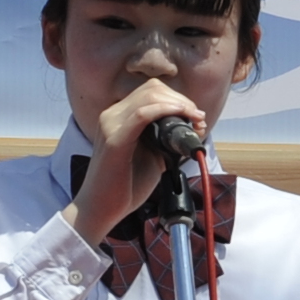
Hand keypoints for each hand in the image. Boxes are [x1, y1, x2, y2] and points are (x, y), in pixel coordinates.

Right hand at [71, 78, 205, 241]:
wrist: (100, 210)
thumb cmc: (125, 186)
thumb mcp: (152, 156)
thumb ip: (164, 139)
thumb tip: (190, 128)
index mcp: (119, 117)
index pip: (150, 92)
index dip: (177, 99)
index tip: (196, 116)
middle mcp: (112, 115)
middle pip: (152, 90)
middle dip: (182, 101)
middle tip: (199, 119)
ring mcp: (110, 124)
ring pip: (149, 96)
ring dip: (179, 105)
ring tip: (195, 121)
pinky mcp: (114, 139)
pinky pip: (142, 114)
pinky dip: (166, 111)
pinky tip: (182, 120)